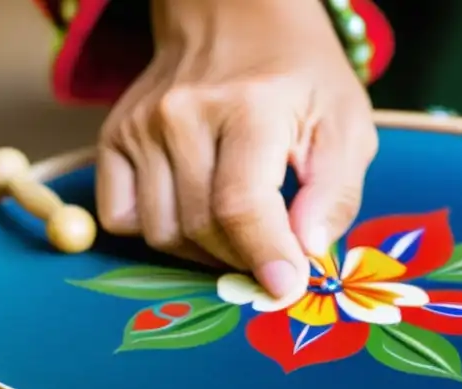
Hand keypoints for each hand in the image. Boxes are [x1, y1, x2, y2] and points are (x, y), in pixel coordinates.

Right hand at [96, 0, 377, 298]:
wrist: (236, 16)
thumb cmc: (301, 77)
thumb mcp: (346, 126)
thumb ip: (334, 194)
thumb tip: (306, 253)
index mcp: (248, 106)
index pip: (241, 205)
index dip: (264, 257)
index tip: (284, 288)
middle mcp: (182, 114)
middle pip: (202, 227)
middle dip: (243, 259)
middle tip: (272, 256)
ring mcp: (140, 125)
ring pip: (161, 232)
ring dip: (204, 253)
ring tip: (239, 235)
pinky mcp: (114, 137)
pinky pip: (122, 217)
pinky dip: (158, 233)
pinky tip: (194, 217)